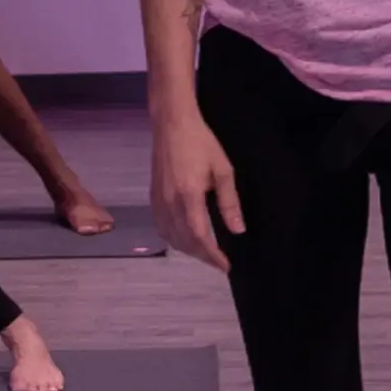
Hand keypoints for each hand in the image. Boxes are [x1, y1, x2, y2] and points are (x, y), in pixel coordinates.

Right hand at [150, 116, 242, 271]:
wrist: (172, 125)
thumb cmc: (201, 143)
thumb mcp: (222, 170)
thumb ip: (229, 202)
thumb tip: (238, 229)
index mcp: (188, 195)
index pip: (199, 235)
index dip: (212, 255)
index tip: (225, 266)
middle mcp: (170, 202)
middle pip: (184, 241)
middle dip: (203, 257)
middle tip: (220, 263)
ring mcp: (158, 201)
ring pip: (171, 237)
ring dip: (189, 250)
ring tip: (206, 254)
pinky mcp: (153, 198)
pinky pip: (162, 228)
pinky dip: (174, 239)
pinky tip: (185, 239)